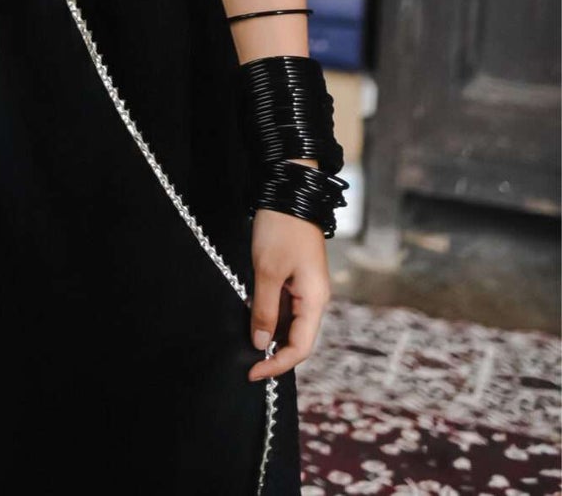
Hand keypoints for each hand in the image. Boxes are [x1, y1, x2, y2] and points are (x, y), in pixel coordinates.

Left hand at [247, 205, 330, 381]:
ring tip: (246, 343)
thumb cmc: (280, 230)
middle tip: (247, 363)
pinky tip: (251, 317)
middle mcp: (316, 298)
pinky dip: (269, 315)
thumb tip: (261, 344)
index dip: (277, 363)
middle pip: (298, 338)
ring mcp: (307, 287)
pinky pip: (286, 306)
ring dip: (270, 334)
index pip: (301, 347)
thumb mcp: (267, 271)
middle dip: (274, 352)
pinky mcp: (297, 277)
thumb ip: (264, 310)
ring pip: (290, 323)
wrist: (289, 190)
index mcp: (316, 300)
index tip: (253, 372)